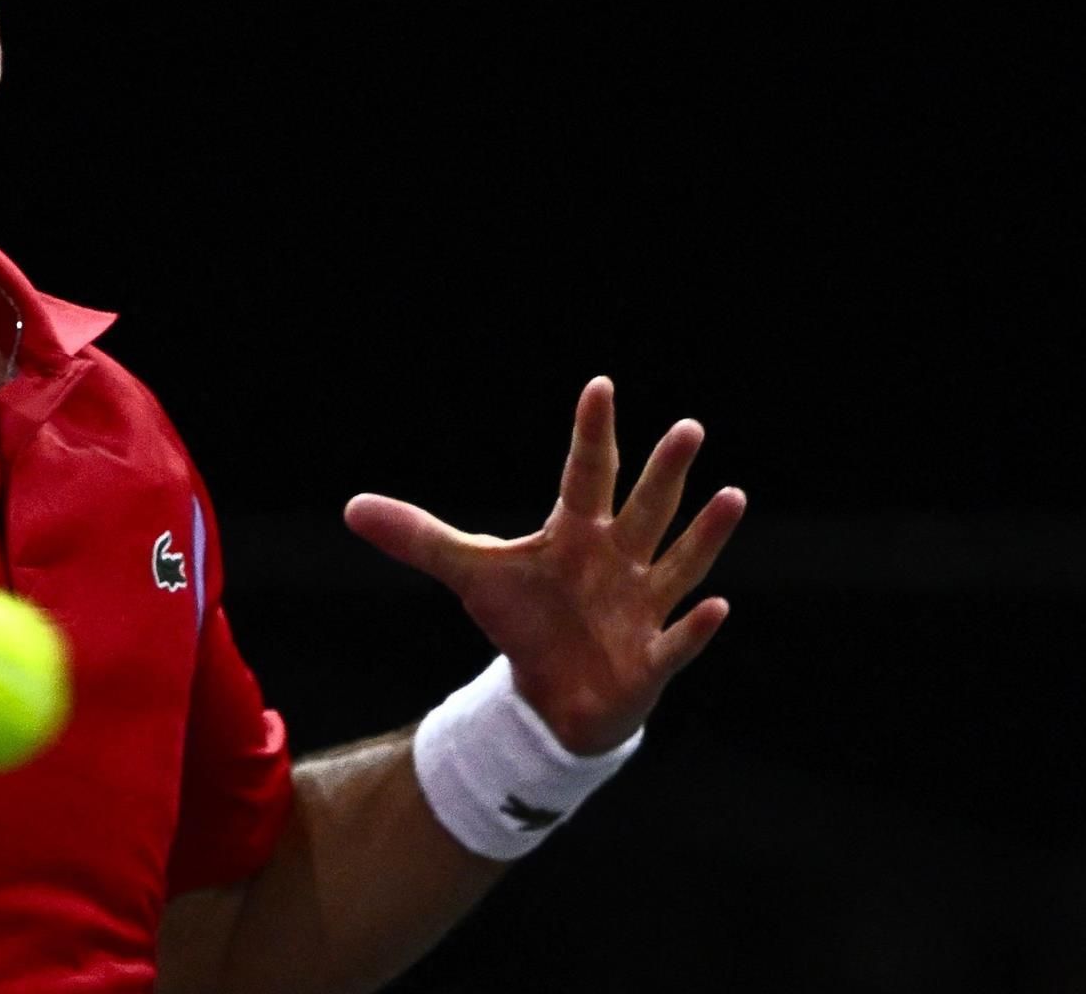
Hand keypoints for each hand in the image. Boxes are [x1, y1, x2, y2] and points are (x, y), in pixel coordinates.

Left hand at [345, 377, 744, 755]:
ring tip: (732, 496)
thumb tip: (352, 508)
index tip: (600, 387)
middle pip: (644, 510)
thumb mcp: (471, 576)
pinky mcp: (649, 659)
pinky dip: (695, 628)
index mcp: (578, 533)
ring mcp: (641, 607)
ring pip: (677, 564)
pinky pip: (676, 641)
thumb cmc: (525, 623)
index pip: (586, 474)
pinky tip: (717, 607)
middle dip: (664, 473)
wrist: (553, 698)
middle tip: (688, 426)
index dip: (592, 433)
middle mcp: (618, 560)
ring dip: (704, 535)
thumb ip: (419, 539)